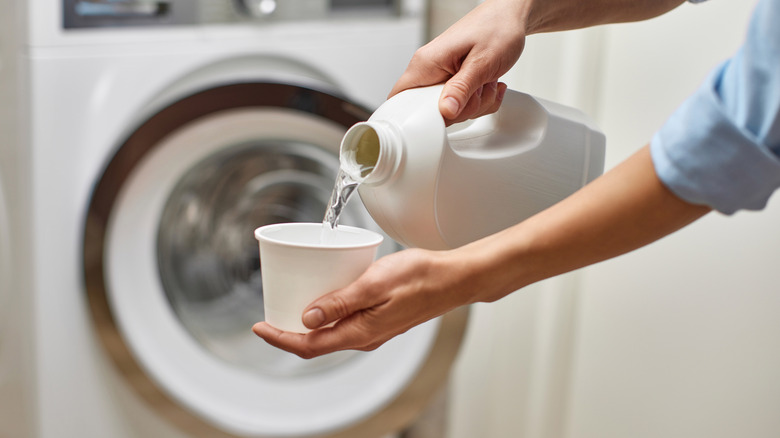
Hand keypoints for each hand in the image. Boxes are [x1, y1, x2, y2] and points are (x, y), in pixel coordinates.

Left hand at [252, 248, 477, 358]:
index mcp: (360, 332)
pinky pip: (344, 323)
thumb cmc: (420, 277)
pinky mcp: (379, 320)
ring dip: (306, 324)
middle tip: (269, 313)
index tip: (259, 327)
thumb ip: (340, 302)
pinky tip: (324, 295)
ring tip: (290, 303)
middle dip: (288, 332)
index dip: (280, 338)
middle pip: (316, 343)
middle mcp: (364, 337)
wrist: (453, 279)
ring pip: (330, 333)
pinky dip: (326, 314)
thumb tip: (307, 318)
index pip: (309, 346)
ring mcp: (373, 330)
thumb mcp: (374, 284)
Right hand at [388, 0, 528, 123]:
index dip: (420, 116)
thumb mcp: (482, 62)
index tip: (448, 113)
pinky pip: (461, 104)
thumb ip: (462, 88)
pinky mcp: (452, 80)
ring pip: (450, 110)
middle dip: (460, 110)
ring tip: (486, 82)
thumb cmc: (497, 28)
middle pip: (431, 111)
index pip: (401, 99)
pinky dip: (480, 101)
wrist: (509, 15)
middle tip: (478, 91)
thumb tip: (446, 111)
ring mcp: (440, 76)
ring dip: (475, 104)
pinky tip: (488, 84)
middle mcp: (428, 69)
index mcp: (426, 62)